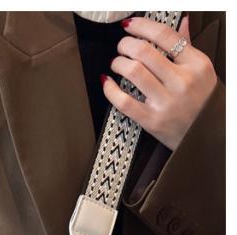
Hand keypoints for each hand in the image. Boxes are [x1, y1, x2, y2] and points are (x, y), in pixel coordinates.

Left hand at [103, 15, 216, 150]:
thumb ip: (187, 47)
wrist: (205, 135)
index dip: (142, 26)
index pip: (165, 36)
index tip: (129, 25)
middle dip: (125, 44)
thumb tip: (180, 22)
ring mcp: (166, 101)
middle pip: (145, 51)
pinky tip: (106, 82)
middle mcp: (181, 80)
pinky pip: (125, 101)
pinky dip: (110, 90)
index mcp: (195, 64)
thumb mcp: (202, 71)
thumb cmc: (202, 102)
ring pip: (134, 72)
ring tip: (115, 63)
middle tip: (121, 46)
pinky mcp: (152, 120)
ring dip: (118, 63)